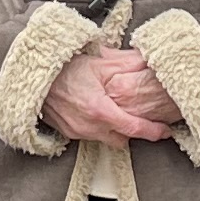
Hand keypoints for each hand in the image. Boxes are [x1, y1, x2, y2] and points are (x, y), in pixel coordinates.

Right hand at [46, 42, 178, 148]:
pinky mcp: (67, 133)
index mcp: (100, 110)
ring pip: (106, 139)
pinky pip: (90, 136)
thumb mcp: (99, 62)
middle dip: (132, 132)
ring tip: (118, 114)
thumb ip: (127, 64)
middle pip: (122, 139)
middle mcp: (90, 127)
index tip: (165, 130)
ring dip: (114, 130)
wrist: (34, 76)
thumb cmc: (65, 68)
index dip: (153, 131)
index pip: (134, 128)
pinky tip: (97, 114)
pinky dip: (98, 128)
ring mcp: (78, 132)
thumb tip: (149, 60)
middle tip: (140, 118)